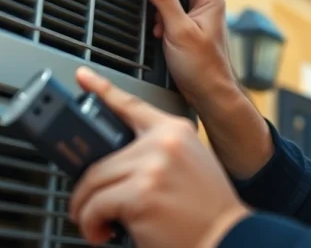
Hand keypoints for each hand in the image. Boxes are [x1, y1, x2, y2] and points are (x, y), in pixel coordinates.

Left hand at [68, 67, 250, 247]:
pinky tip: (103, 233)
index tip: (83, 78)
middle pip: (100, 156)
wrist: (228, 236)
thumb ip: (154, 155)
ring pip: (92, 182)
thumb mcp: (189, 166)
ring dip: (86, 210)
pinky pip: (95, 206)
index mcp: (175, 131)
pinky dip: (91, 225)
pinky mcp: (141, 194)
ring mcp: (152, 166)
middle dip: (86, 188)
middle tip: (88, 208)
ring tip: (97, 224)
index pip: (131, 104)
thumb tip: (112, 164)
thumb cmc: (207, 210)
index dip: (101, 89)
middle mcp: (164, 143)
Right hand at [138, 0, 236, 106]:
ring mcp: (197, 19)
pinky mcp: (188, 31)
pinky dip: (161, 23)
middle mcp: (205, 6)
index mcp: (209, 0)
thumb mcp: (178, 29)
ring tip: (159, 25)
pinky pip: (170, 17)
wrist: (209, 95)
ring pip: (171, 0)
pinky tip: (161, 36)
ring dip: (159, 10)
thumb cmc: (203, 68)